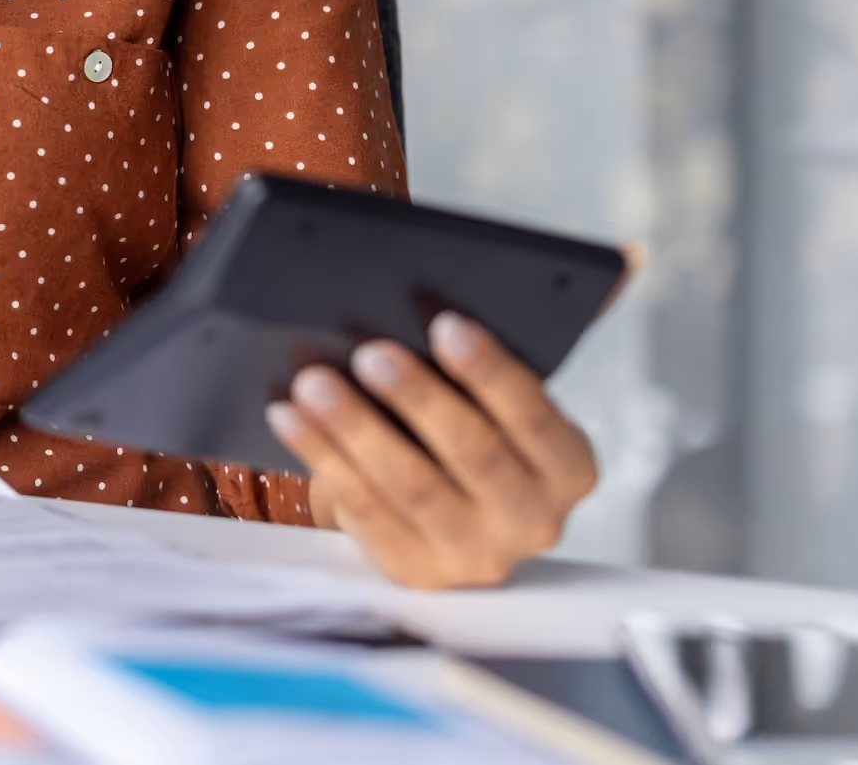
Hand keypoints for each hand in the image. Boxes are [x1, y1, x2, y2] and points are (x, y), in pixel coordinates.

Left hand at [266, 311, 599, 588]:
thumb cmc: (469, 433)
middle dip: (418, 398)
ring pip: (411, 486)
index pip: (535, 417)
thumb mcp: (500, 404)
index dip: (492, 371)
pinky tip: (290, 418)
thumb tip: (514, 288)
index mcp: (566, 467)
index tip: (446, 324)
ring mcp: (476, 555)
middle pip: (474, 453)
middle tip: (371, 352)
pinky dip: (323, 458)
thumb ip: (498, 359)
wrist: (445, 514)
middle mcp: (534, 520)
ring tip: (314, 382)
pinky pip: (363, 511)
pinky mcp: (417, 570)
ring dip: (357, 428)